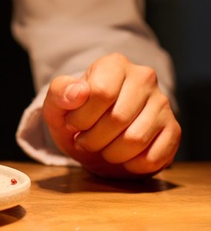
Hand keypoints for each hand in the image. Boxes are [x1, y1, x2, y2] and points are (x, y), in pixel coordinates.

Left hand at [42, 53, 180, 178]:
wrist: (95, 138)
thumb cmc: (76, 117)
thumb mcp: (57, 106)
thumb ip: (59, 93)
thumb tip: (78, 92)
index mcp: (113, 64)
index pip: (101, 93)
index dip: (82, 117)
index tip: (73, 124)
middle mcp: (143, 77)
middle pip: (118, 118)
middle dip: (93, 139)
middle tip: (85, 141)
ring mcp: (162, 103)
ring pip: (136, 139)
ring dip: (111, 154)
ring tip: (102, 148)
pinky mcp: (173, 129)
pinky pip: (154, 156)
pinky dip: (132, 165)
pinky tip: (122, 157)